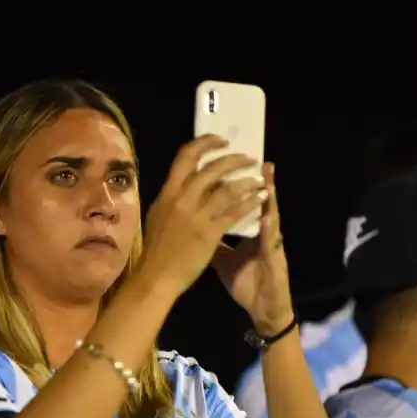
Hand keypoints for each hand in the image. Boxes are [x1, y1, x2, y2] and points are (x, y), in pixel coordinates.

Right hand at [138, 136, 266, 299]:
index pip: (186, 157)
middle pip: (212, 168)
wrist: (157, 276)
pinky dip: (250, 202)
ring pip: (227, 189)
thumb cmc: (157, 248)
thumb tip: (187, 183)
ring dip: (247, 181)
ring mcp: (196, 215)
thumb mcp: (158, 214)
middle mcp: (182, 199)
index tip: (221, 141)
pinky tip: (259, 199)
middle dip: (234, 159)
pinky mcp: (210, 232)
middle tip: (248, 159)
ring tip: (259, 179)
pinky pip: (234, 212)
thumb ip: (172, 197)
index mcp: (168, 192)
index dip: (205, 143)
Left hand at [212, 163, 293, 335]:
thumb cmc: (246, 283)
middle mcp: (260, 232)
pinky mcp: (275, 258)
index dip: (233, 183)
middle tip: (251, 157)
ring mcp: (270, 243)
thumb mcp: (223, 260)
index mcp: (246, 231)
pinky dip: (269, 228)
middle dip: (252, 178)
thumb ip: (213, 240)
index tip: (226, 163)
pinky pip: (271, 241)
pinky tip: (267, 215)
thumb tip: (196, 226)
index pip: (238, 201)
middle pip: (255, 200)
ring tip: (266, 176)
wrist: (263, 307)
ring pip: (269, 214)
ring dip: (268, 195)